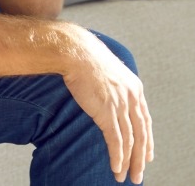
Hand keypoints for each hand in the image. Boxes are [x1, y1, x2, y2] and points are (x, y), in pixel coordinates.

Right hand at [63, 29, 153, 183]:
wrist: (76, 52)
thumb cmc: (86, 58)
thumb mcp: (109, 71)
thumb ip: (115, 87)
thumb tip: (110, 96)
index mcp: (134, 88)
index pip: (145, 120)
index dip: (147, 139)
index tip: (147, 154)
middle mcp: (132, 97)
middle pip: (141, 134)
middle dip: (141, 157)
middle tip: (139, 173)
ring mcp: (120, 105)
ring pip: (130, 141)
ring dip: (129, 162)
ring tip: (126, 176)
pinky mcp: (107, 112)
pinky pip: (116, 141)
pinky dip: (117, 157)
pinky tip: (116, 167)